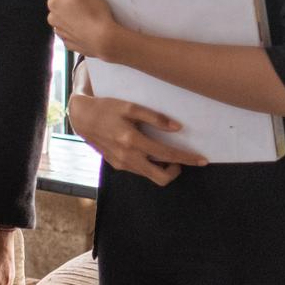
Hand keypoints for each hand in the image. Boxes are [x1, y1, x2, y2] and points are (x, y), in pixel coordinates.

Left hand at [45, 0, 124, 61]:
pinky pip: (75, 33)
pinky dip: (81, 31)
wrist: (104, 39)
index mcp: (52, 4)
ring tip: (92, 18)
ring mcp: (61, 34)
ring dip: (79, 18)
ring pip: (70, 20)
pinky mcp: (70, 45)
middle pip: (67, 6)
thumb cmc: (92, 9)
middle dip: (77, 4)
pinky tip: (91, 30)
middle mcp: (52, 19)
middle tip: (91, 7)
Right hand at [67, 92, 206, 186]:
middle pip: (161, 177)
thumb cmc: (107, 108)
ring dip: (163, 168)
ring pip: (151, 176)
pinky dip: (150, 165)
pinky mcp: (117, 165)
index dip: (187, 159)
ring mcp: (122, 164)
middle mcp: (128, 156)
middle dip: (176, 171)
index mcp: (132, 140)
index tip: (202, 160)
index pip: (167, 154)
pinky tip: (149, 152)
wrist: (82, 118)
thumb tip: (177, 129)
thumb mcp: (130, 107)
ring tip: (165, 153)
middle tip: (182, 160)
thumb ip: (154, 117)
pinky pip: (140, 171)